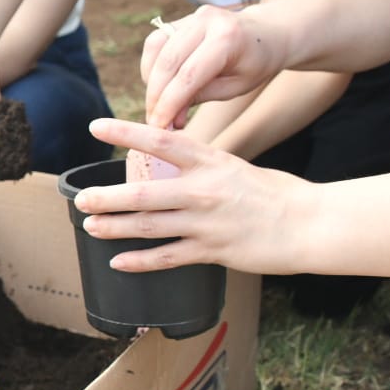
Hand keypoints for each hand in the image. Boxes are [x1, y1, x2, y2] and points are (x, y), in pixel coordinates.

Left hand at [70, 118, 317, 275]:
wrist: (310, 224)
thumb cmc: (273, 193)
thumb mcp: (234, 167)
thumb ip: (201, 166)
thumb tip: (169, 165)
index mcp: (210, 161)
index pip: (160, 140)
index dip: (125, 133)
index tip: (95, 127)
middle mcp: (203, 190)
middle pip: (143, 192)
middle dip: (106, 197)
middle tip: (80, 198)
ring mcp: (206, 222)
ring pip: (148, 226)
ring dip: (114, 227)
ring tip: (90, 226)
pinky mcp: (213, 251)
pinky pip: (167, 257)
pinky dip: (139, 261)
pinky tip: (118, 262)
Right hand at [140, 5, 287, 129]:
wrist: (266, 33)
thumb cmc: (253, 65)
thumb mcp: (234, 88)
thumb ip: (200, 98)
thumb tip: (169, 119)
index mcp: (228, 38)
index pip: (189, 75)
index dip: (169, 104)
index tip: (159, 127)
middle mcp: (207, 20)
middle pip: (168, 61)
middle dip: (155, 95)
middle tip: (153, 122)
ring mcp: (192, 15)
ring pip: (156, 48)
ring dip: (150, 80)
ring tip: (156, 103)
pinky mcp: (181, 18)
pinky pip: (155, 42)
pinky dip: (151, 66)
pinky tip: (157, 84)